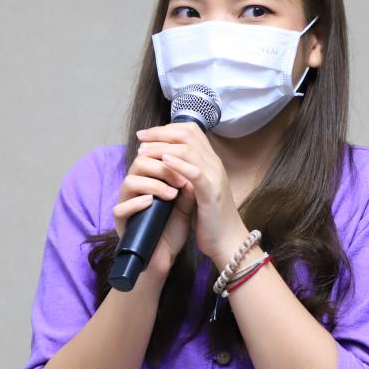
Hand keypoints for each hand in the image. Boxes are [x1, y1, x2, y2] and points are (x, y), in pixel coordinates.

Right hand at [112, 142, 194, 279]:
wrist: (167, 255)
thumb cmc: (174, 226)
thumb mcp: (185, 202)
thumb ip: (187, 183)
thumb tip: (192, 164)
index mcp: (148, 178)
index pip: (152, 154)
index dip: (168, 156)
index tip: (187, 165)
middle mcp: (134, 187)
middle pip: (139, 162)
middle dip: (162, 168)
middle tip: (180, 181)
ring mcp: (125, 203)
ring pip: (129, 182)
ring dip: (152, 185)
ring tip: (171, 195)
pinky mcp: (120, 222)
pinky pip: (120, 208)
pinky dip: (136, 203)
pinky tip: (150, 202)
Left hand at [135, 123, 248, 268]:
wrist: (227, 240)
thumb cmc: (209, 218)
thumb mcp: (197, 190)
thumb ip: (187, 174)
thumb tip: (165, 161)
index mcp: (211, 161)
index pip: (190, 131)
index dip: (167, 129)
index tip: (147, 135)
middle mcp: (214, 164)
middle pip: (188, 135)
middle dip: (161, 133)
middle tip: (141, 137)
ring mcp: (215, 176)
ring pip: (189, 150)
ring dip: (163, 147)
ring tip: (144, 151)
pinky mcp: (212, 192)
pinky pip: (196, 172)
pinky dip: (179, 164)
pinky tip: (164, 161)